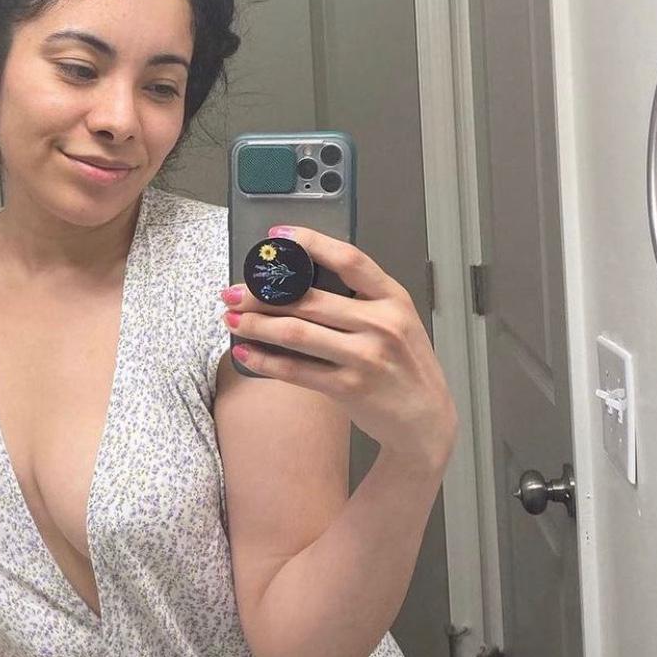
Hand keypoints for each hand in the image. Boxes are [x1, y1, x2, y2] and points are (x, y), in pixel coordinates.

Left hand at [221, 226, 458, 468]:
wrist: (426, 419)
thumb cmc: (404, 365)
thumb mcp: (397, 321)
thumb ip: (360, 300)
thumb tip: (297, 283)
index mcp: (393, 298)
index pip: (349, 259)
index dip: (310, 243)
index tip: (276, 236)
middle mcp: (381, 323)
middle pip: (309, 299)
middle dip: (261, 295)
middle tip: (232, 293)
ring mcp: (365, 356)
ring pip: (295, 333)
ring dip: (255, 325)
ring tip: (231, 319)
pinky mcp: (349, 388)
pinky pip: (295, 370)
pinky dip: (265, 360)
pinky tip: (246, 353)